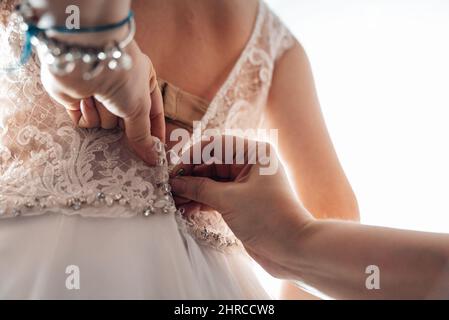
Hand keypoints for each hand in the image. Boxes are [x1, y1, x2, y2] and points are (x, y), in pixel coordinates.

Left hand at [38, 40, 164, 164]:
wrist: (84, 59)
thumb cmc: (122, 76)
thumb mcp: (140, 108)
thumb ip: (143, 135)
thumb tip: (153, 158)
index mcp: (143, 81)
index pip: (153, 113)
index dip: (154, 133)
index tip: (156, 154)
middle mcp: (121, 87)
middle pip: (128, 122)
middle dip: (125, 125)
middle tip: (127, 130)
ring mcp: (98, 94)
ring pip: (106, 124)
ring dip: (105, 115)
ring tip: (102, 98)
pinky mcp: (77, 100)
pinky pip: (87, 122)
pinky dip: (87, 114)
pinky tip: (85, 99)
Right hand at [169, 136, 313, 277]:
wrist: (293, 250)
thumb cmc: (269, 218)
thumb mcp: (229, 200)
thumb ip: (200, 188)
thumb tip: (176, 182)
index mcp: (254, 153)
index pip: (216, 145)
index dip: (192, 156)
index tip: (175, 171)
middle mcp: (250, 165)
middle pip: (212, 163)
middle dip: (190, 176)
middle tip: (169, 189)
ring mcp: (246, 185)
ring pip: (213, 181)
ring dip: (193, 190)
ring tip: (174, 201)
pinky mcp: (242, 203)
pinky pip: (217, 196)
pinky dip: (202, 201)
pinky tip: (186, 209)